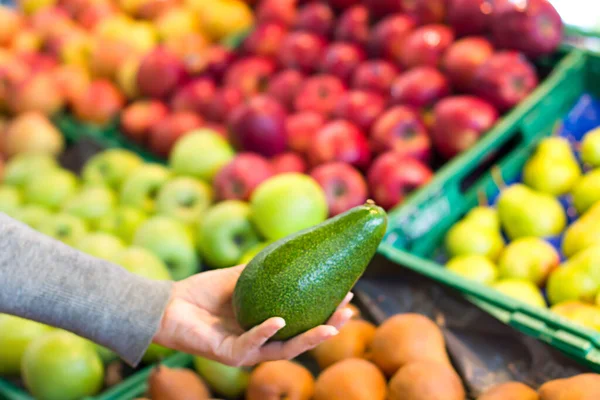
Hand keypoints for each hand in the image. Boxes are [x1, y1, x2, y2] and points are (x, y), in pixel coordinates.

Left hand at [153, 264, 353, 366]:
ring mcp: (246, 351)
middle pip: (301, 339)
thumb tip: (293, 247)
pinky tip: (280, 320)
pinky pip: (251, 344)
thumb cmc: (202, 292)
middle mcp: (260, 342)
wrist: (168, 305)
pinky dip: (265, 331)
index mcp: (266, 326)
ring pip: (284, 349)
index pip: (303, 322)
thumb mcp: (240, 277)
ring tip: (329, 326)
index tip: (349, 294)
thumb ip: (263, 270)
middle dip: (327, 328)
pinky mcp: (228, 354)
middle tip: (348, 311)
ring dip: (308, 339)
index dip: (327, 312)